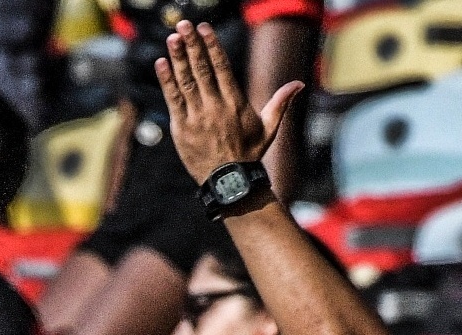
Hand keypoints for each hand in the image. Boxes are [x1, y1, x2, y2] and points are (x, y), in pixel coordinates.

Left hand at [156, 16, 298, 182]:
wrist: (230, 184)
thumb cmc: (249, 155)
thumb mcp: (269, 128)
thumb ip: (281, 102)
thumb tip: (300, 83)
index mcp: (235, 102)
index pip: (221, 67)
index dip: (211, 45)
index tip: (204, 28)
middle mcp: (215, 107)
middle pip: (201, 69)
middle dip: (192, 45)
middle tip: (183, 23)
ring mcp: (197, 118)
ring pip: (186, 82)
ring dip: (178, 58)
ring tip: (172, 37)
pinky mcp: (182, 129)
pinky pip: (173, 100)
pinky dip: (167, 81)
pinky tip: (161, 63)